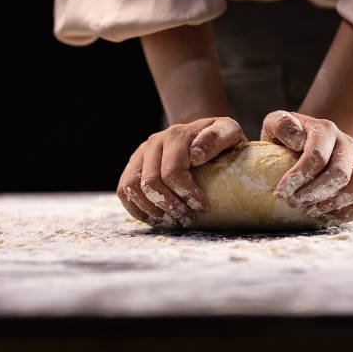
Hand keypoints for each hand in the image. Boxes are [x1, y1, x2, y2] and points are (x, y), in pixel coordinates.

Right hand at [117, 117, 246, 226]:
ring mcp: (141, 153)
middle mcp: (154, 142)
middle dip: (170, 206)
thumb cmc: (218, 138)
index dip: (187, 195)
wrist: (200, 133)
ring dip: (152, 210)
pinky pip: (124, 190)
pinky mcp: (133, 165)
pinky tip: (155, 218)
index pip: (172, 172)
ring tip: (172, 220)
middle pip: (151, 183)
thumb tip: (195, 155)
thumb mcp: (228, 131)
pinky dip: (137, 209)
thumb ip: (218, 137)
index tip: (203, 208)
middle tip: (188, 218)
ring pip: (133, 187)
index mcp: (176, 135)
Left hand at [261, 110, 352, 221]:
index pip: (317, 156)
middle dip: (314, 193)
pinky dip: (345, 213)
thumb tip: (298, 141)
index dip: (299, 177)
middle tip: (293, 203)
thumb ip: (281, 125)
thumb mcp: (275, 123)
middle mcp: (347, 143)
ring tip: (309, 211)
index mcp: (325, 129)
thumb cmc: (288, 137)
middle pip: (339, 174)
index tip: (281, 192)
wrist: (308, 141)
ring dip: (331, 204)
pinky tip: (324, 216)